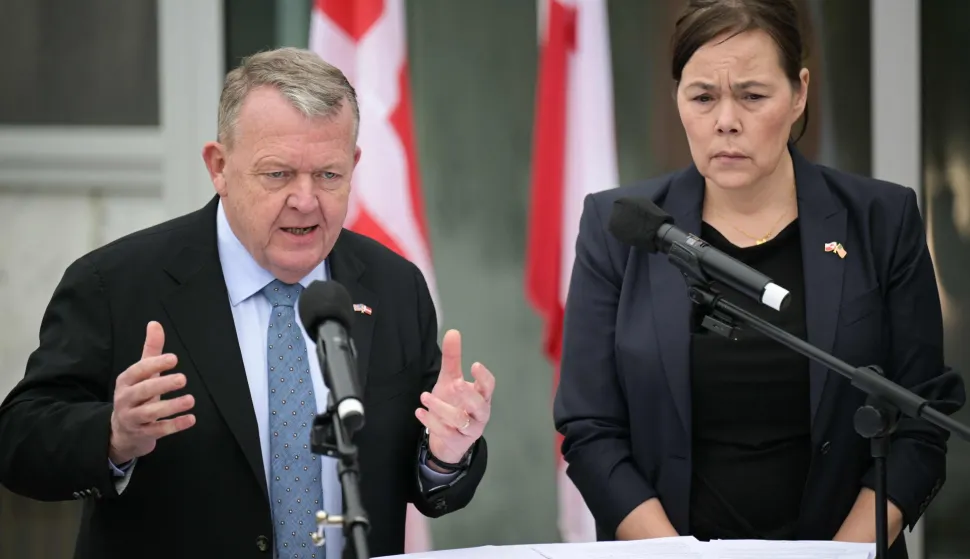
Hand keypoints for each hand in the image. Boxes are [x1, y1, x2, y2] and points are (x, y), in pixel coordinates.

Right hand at [108, 321, 195, 463]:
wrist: (122, 432)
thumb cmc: (137, 396)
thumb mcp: (142, 373)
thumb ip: (151, 350)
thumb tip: (155, 323)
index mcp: (126, 381)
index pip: (138, 371)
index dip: (154, 364)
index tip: (174, 359)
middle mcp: (126, 399)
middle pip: (142, 391)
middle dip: (162, 384)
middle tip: (183, 378)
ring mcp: (132, 418)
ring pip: (150, 413)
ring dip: (171, 406)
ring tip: (191, 400)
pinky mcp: (142, 434)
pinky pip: (158, 430)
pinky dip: (175, 425)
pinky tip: (191, 419)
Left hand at [415, 329, 494, 463]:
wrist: (449, 440)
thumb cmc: (454, 405)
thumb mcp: (451, 381)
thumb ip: (453, 359)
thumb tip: (453, 331)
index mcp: (481, 396)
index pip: (488, 386)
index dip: (483, 377)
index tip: (474, 365)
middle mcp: (479, 413)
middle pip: (479, 405)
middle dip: (467, 395)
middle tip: (455, 384)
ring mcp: (469, 429)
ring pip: (461, 421)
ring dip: (442, 408)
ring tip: (425, 396)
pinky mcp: (456, 441)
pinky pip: (446, 432)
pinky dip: (432, 422)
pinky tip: (419, 411)